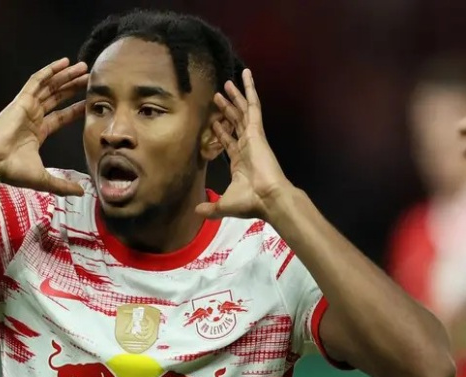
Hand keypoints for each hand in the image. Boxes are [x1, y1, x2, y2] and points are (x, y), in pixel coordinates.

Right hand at [0, 58, 88, 195]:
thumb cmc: (12, 171)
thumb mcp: (44, 179)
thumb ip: (63, 185)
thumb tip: (82, 192)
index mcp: (38, 132)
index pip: (61, 116)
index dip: (75, 109)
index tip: (89, 102)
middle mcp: (33, 116)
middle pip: (57, 97)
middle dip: (73, 87)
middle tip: (89, 77)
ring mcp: (26, 107)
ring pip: (50, 86)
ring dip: (65, 76)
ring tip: (82, 67)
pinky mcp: (21, 101)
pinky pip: (36, 81)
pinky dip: (49, 71)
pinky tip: (64, 63)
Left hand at [196, 69, 293, 219]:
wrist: (267, 197)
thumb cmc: (249, 202)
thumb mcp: (225, 205)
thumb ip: (211, 207)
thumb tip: (197, 212)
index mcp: (240, 161)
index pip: (228, 141)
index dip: (220, 131)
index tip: (213, 121)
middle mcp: (247, 146)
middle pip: (236, 122)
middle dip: (227, 109)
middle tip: (218, 95)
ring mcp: (253, 136)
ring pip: (243, 111)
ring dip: (236, 96)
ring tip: (227, 82)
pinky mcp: (257, 130)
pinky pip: (252, 106)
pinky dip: (250, 90)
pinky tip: (246, 76)